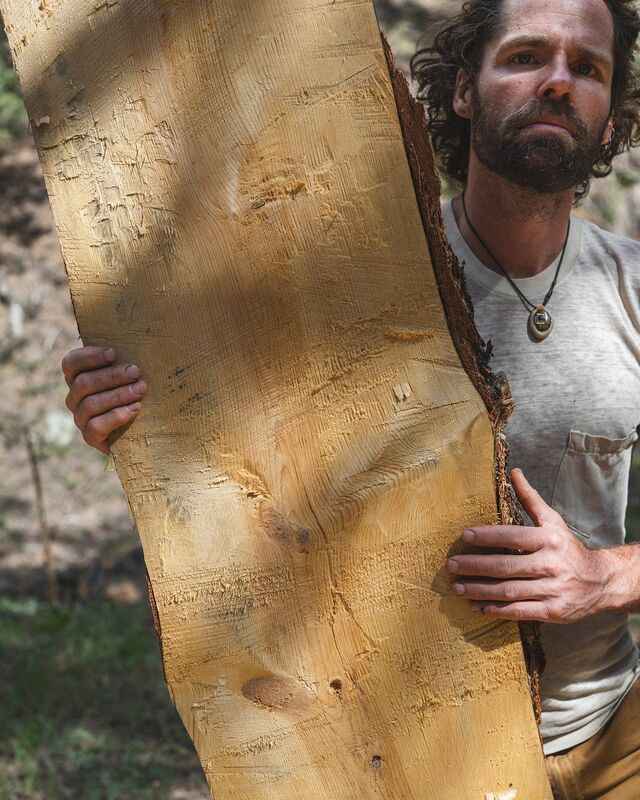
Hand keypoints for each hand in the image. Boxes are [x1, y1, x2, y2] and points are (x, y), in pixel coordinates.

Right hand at [62, 346, 146, 453]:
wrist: (142, 429)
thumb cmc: (137, 392)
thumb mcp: (131, 374)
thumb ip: (126, 360)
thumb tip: (141, 335)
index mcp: (78, 378)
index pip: (71, 363)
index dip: (90, 357)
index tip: (114, 353)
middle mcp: (75, 398)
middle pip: (84, 383)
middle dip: (112, 376)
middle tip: (135, 372)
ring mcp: (80, 418)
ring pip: (91, 404)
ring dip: (118, 395)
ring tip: (140, 390)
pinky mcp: (90, 438)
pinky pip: (96, 427)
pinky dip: (116, 416)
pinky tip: (134, 409)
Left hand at [447, 468, 611, 622]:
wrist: (601, 581)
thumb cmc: (568, 548)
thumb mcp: (553, 521)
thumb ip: (530, 499)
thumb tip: (514, 472)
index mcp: (549, 540)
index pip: (513, 536)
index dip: (487, 535)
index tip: (464, 535)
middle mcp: (551, 564)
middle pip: (506, 565)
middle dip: (475, 566)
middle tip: (451, 564)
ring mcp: (552, 590)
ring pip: (509, 591)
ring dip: (480, 590)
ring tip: (457, 587)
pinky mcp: (552, 612)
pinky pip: (519, 611)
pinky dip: (497, 610)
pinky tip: (477, 606)